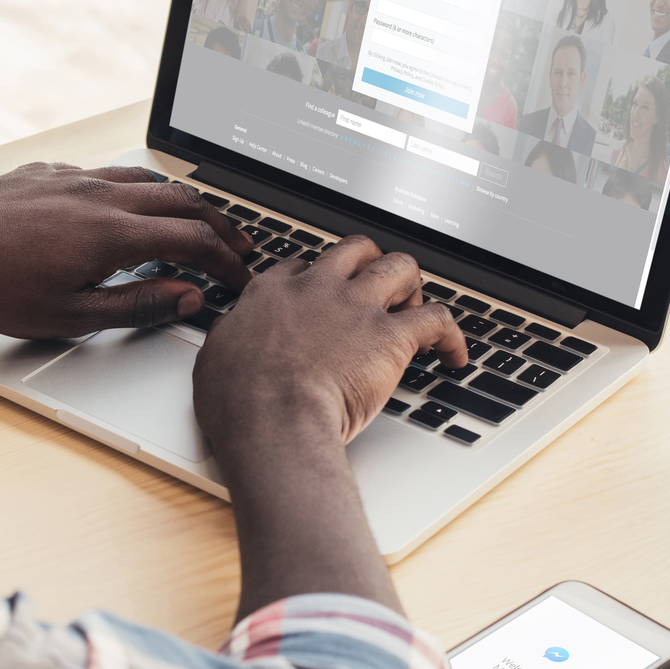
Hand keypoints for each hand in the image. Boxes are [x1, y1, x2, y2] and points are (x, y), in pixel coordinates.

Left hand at [0, 163, 254, 337]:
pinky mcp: (54, 171)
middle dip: (220, 224)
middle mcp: (100, 196)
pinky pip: (110, 172)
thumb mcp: (70, 316)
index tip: (240, 279)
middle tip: (239, 246)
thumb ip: (137, 305)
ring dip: (184, 202)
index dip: (227, 262)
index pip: (193, 240)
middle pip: (183, 200)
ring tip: (199, 223)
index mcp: (111, 235)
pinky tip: (134, 207)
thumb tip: (188, 295)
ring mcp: (77, 178)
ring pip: (150, 179)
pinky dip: (139, 190)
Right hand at [194, 236, 468, 452]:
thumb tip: (230, 342)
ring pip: (400, 267)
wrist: (271, 418)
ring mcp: (357, 307)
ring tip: (413, 310)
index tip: (323, 296)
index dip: (318, 278)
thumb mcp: (215, 359)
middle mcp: (317, 289)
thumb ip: (231, 340)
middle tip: (376, 290)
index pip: (302, 266)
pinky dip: (453, 335)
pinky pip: (438, 319)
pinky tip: (454, 354)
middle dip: (370, 264)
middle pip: (355, 250)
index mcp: (272, 293)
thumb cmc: (238, 401)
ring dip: (411, 286)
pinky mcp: (391, 335)